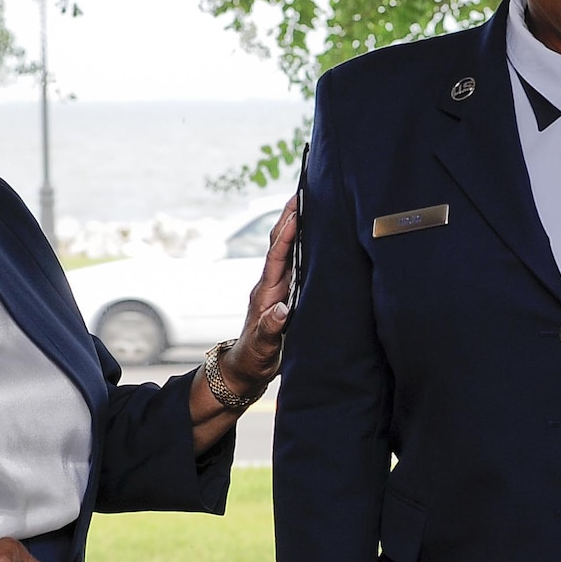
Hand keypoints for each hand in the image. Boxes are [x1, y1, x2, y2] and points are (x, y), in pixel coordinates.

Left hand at [219, 196, 296, 397]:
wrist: (245, 371)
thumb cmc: (254, 360)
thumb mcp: (262, 349)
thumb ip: (270, 330)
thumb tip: (281, 310)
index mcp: (266, 293)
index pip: (277, 256)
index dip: (287, 233)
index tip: (297, 209)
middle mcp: (271, 285)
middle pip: (280, 244)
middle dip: (290, 218)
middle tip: (304, 190)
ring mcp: (278, 289)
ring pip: (288, 251)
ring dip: (297, 227)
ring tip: (311, 203)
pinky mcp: (285, 294)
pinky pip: (295, 263)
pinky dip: (303, 245)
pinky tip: (315, 236)